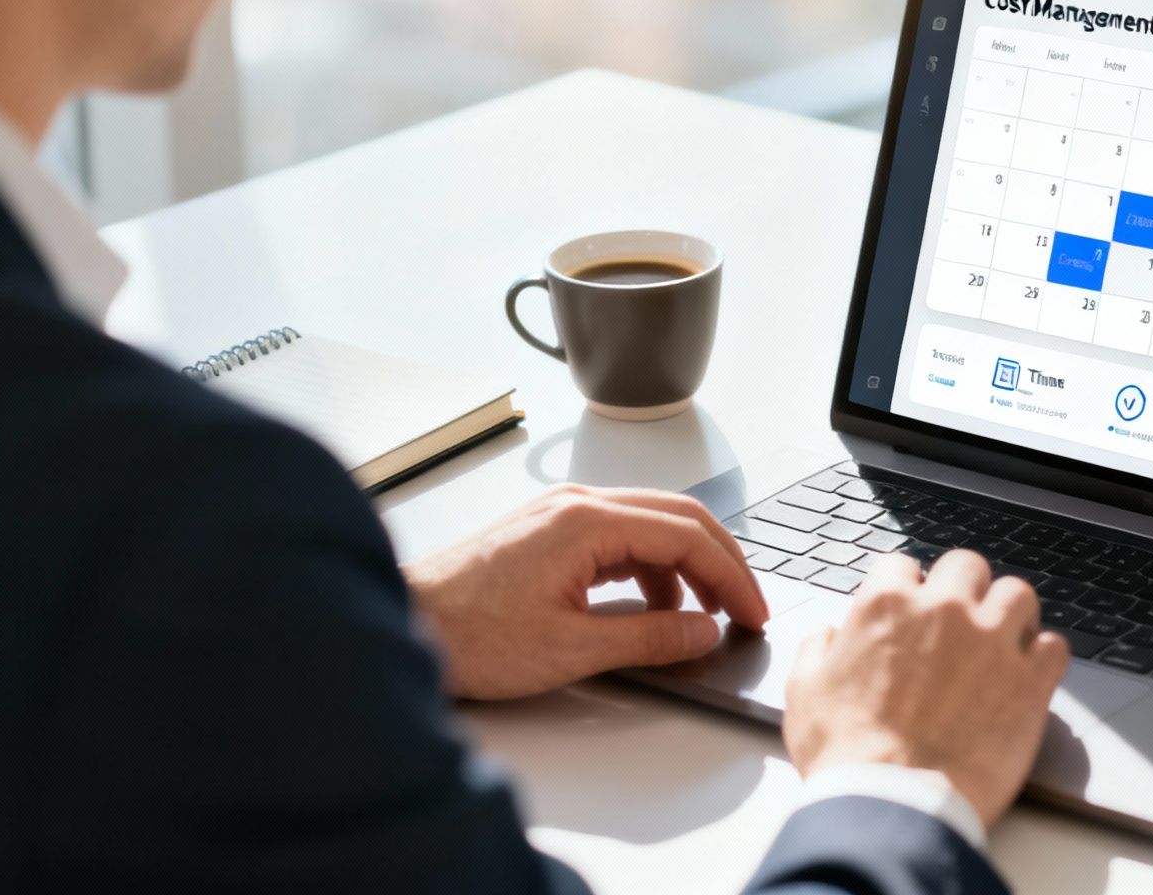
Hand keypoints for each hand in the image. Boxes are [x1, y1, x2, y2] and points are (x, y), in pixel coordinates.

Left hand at [404, 484, 767, 699]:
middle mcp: (577, 504)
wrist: (401, 622)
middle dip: (720, 563)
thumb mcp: (570, 648)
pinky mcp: (547, 531)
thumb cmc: (468, 634)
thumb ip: (648, 638)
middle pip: (678, 517)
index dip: (731, 576)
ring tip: (699, 617)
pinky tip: (650, 607)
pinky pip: (619, 537)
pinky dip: (649, 569)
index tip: (752, 612)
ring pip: (650, 525)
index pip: (687, 535)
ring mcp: (560, 514)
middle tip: (744, 607)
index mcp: (587, 522)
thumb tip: (702, 632)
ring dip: (684, 567)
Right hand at [783, 550, 1068, 827]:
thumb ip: (816, 651)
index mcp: (886, 604)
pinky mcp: (1030, 679)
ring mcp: (992, 640)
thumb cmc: (847, 754)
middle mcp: (944, 609)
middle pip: (967, 566)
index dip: (905, 589)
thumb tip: (827, 637)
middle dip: (963, 589)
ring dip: (1010, 613)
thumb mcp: (805, 692)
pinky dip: (1044, 657)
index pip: (901, 565)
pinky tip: (1029, 675)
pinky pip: (1054, 645)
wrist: (895, 803)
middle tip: (959, 621)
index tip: (910, 610)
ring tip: (1003, 640)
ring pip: (1018, 593)